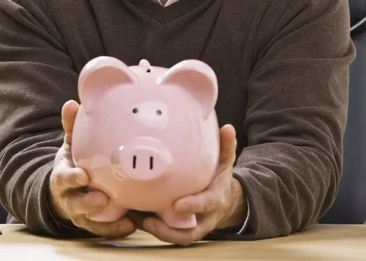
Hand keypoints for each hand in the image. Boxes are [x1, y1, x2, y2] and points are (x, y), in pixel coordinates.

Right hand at [48, 99, 135, 237]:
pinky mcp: (93, 222)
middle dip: (87, 203)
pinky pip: (103, 229)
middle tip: (102, 198)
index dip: (71, 178)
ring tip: (125, 218)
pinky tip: (131, 225)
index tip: (83, 176)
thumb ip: (72, 125)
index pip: (63, 178)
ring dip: (106, 221)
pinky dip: (116, 229)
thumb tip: (71, 103)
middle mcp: (69, 198)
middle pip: (75, 204)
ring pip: (90, 221)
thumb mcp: (70, 143)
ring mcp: (81, 213)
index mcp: (63, 176)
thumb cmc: (74, 160)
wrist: (66, 187)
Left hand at [129, 124, 246, 245]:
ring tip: (137, 220)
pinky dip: (154, 229)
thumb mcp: (225, 162)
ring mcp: (194, 226)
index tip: (177, 204)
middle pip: (190, 231)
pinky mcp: (183, 229)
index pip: (206, 203)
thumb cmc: (220, 178)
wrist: (225, 201)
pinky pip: (170, 234)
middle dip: (169, 229)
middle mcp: (205, 217)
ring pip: (178, 237)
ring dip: (157, 232)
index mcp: (215, 198)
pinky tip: (137, 218)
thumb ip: (226, 146)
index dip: (193, 205)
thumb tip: (228, 128)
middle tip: (147, 220)